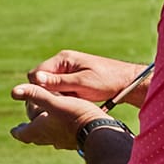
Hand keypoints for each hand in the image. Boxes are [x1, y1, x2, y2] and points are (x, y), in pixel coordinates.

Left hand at [10, 82, 106, 149]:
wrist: (99, 130)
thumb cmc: (75, 116)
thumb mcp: (54, 102)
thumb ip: (35, 95)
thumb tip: (13, 91)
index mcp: (41, 130)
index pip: (23, 134)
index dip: (18, 131)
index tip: (13, 130)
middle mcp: (51, 139)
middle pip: (36, 137)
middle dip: (30, 130)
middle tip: (25, 127)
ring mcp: (64, 141)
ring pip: (50, 137)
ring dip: (46, 130)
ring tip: (45, 124)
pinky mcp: (76, 140)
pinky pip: (64, 136)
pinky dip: (60, 131)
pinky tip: (65, 127)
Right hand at [28, 50, 150, 108]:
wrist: (127, 82)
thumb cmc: (107, 81)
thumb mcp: (82, 83)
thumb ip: (58, 82)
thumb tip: (35, 78)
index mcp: (63, 59)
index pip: (36, 73)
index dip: (38, 88)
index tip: (49, 100)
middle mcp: (62, 63)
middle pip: (41, 81)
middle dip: (47, 94)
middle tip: (61, 104)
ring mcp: (67, 72)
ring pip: (50, 88)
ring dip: (57, 97)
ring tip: (71, 103)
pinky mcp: (72, 81)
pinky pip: (60, 91)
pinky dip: (64, 99)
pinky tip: (75, 104)